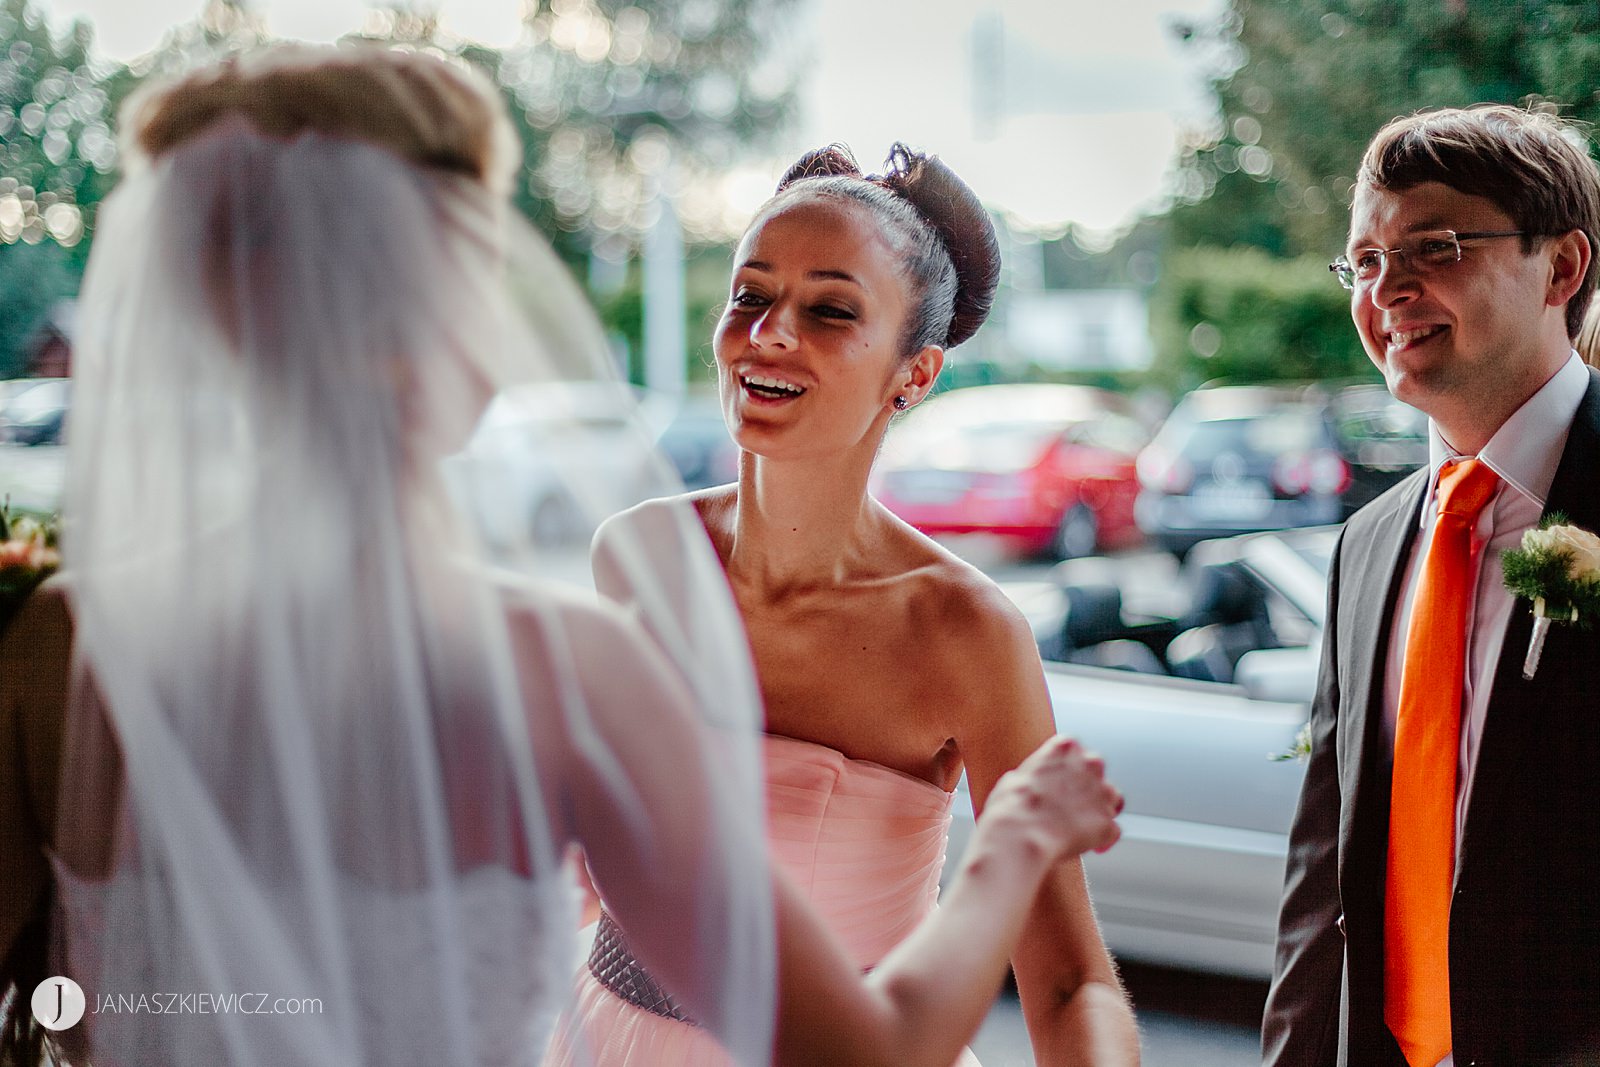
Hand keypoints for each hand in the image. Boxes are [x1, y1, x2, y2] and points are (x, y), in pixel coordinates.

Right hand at [980, 736, 1122, 860]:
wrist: (1020, 836)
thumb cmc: (1012, 808)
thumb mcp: (1014, 779)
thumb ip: (1034, 776)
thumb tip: (1030, 785)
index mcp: (1066, 747)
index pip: (1075, 750)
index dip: (1068, 768)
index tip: (1062, 779)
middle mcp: (1090, 764)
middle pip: (1097, 772)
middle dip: (1088, 787)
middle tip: (1072, 804)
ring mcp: (1102, 793)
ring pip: (1112, 799)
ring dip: (1100, 810)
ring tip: (1084, 826)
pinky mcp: (1107, 822)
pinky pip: (1112, 831)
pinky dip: (1104, 839)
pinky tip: (1092, 847)